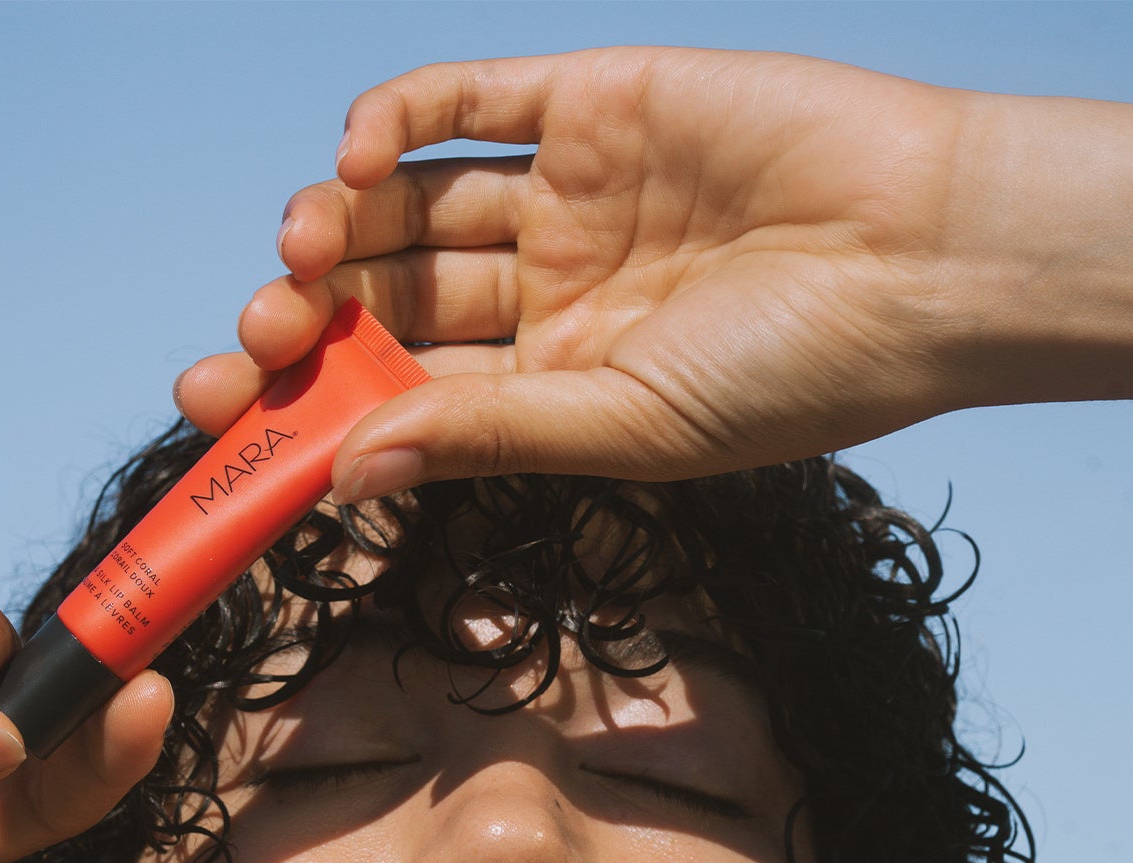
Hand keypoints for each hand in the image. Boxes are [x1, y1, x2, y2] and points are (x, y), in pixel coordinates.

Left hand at [178, 48, 1132, 494]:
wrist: (922, 260)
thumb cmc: (796, 374)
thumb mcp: (627, 426)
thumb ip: (491, 435)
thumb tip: (353, 472)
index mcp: (554, 392)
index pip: (404, 401)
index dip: (312, 407)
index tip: (227, 421)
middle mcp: (549, 297)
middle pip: (392, 305)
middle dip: (311, 321)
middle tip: (258, 334)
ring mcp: (569, 199)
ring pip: (414, 206)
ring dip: (340, 225)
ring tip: (301, 248)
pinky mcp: (595, 103)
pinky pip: (474, 102)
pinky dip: (401, 117)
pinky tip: (355, 152)